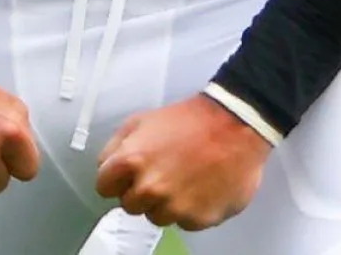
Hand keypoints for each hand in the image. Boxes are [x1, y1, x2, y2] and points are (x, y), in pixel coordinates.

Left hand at [95, 94, 270, 231]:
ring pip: (157, 217)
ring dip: (165, 203)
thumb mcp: (142, 120)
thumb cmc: (188, 119)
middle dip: (141, 192)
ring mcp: (174, 207)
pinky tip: (202, 187)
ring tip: (184, 179)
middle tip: (161, 174)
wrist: (237, 125)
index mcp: (131, 161)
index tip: (129, 175)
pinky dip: (191, 208)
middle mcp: (149, 189)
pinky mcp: (198, 219)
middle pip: (130, 205)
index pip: (103, 187)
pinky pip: (185, 222)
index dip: (116, 180)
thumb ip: (116, 146)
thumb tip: (106, 169)